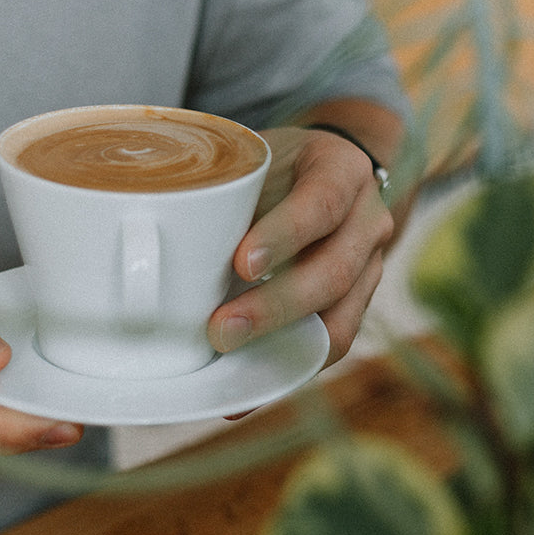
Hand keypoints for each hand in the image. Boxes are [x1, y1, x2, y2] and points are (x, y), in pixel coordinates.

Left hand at [207, 125, 396, 366]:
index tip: (242, 263)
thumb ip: (229, 193)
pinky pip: (335, 339)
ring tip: (229, 351)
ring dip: (282, 340)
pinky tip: (251, 374)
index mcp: (343, 170)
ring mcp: (371, 264)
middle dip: (274, 305)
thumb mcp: (257, 160)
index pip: (323, 202)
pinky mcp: (359, 302)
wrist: (322, 174)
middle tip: (221, 326)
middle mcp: (368, 219)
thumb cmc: (277, 166)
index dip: (285, 235)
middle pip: (334, 270)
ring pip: (340, 316)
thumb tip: (162, 242)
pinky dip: (292, 360)